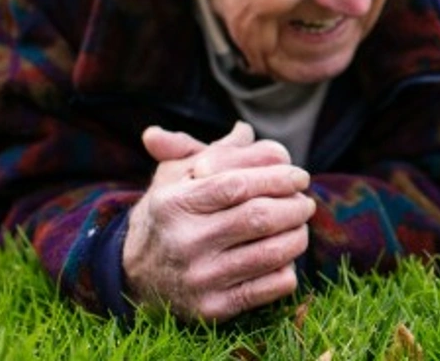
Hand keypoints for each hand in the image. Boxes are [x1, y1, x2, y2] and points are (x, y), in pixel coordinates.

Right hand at [123, 122, 316, 321]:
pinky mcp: (212, 309)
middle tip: (306, 202)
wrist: (133, 277)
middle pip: (260, 218)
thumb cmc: (168, 216)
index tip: (299, 176)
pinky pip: (270, 288)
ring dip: (298, 236)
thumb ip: (210, 150)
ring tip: (300, 226)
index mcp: (174, 203)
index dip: (276, 177)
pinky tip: (285, 258)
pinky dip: (288, 269)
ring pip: (271, 253)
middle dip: (294, 206)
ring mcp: (198, 279)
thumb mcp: (175, 178)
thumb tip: (244, 130)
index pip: (237, 184)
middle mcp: (183, 242)